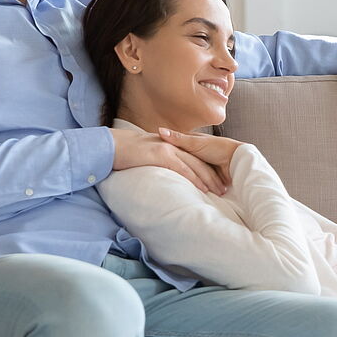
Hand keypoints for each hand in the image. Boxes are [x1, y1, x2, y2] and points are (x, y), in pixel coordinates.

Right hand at [110, 127, 228, 195]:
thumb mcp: (148, 155)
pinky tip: (202, 188)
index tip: (218, 182)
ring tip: (219, 191)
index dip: (208, 170)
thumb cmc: (127, 153)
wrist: (112, 145)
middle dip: (213, 176)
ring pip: (195, 165)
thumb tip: (167, 172)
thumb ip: (161, 160)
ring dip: (209, 179)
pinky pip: (182, 168)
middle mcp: (173, 145)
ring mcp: (169, 149)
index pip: (195, 158)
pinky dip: (194, 178)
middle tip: (224, 189)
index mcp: (171, 145)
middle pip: (200, 162)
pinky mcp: (162, 155)